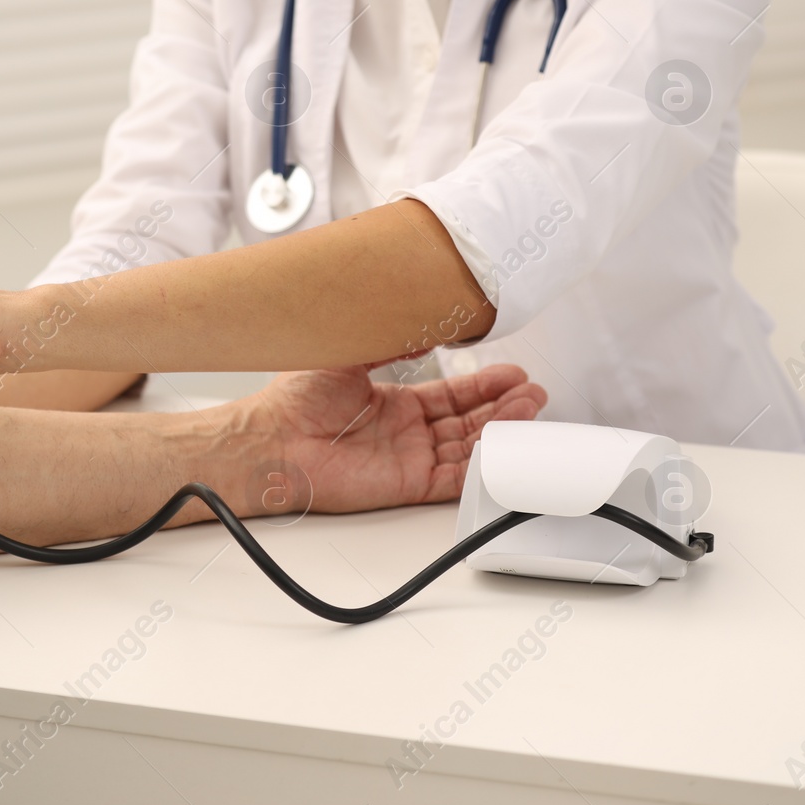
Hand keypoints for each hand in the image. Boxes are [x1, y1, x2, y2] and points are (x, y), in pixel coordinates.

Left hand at [241, 363, 547, 515]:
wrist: (272, 439)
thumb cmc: (295, 399)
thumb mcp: (350, 353)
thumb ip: (390, 339)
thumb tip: (425, 319)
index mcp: (393, 403)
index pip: (452, 396)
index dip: (484, 386)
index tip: (513, 373)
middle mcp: (405, 432)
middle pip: (469, 421)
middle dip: (503, 407)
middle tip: (533, 392)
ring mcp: (408, 459)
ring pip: (468, 448)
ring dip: (500, 431)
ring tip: (528, 410)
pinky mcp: (406, 484)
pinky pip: (454, 479)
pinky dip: (481, 466)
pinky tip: (503, 447)